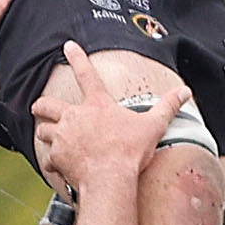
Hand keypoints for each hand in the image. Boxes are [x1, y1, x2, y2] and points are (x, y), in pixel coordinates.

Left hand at [28, 40, 182, 195]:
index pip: (86, 73)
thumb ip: (168, 107)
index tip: (68, 45)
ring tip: (48, 136)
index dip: (77, 57)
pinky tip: (57, 167)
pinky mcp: (57, 156)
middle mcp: (74, 117)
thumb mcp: (153, 126)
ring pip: (43, 130)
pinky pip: (48, 158)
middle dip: (41, 105)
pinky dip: (52, 162)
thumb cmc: (130, 152)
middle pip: (48, 104)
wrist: (109, 179)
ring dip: (45, 132)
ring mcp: (62, 136)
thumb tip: (185, 91)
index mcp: (97, 105)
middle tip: (39, 106)